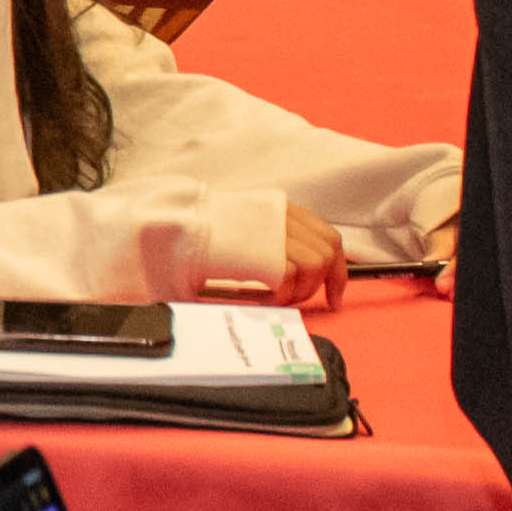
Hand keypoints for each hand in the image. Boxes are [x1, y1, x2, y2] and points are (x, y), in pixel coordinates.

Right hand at [132, 212, 348, 311]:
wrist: (174, 226)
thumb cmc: (198, 235)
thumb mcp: (244, 232)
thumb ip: (270, 245)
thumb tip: (291, 277)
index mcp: (279, 209)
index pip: (327, 236)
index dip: (338, 269)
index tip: (335, 294)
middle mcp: (283, 214)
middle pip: (329, 250)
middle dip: (325, 282)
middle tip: (307, 301)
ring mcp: (277, 229)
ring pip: (316, 264)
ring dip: (301, 289)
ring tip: (276, 298)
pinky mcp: (268, 248)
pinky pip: (293, 276)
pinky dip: (284, 293)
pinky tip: (265, 297)